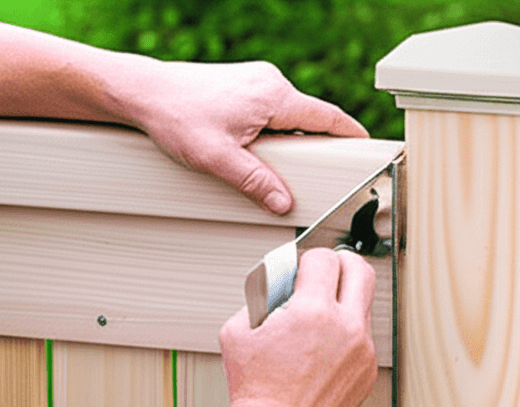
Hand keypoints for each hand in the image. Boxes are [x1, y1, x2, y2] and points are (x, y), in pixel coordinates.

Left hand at [125, 60, 368, 213]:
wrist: (141, 92)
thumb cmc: (174, 116)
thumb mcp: (217, 158)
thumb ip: (255, 182)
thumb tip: (283, 203)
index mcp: (273, 96)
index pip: (328, 116)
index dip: (351, 134)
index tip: (368, 148)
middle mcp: (269, 83)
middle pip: (311, 118)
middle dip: (317, 145)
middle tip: (319, 172)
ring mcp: (257, 81)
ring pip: (291, 115)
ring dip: (291, 139)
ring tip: (276, 162)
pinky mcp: (244, 84)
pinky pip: (274, 110)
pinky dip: (275, 130)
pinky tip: (256, 147)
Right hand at [218, 248, 376, 406]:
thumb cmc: (254, 387)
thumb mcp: (238, 328)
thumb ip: (261, 295)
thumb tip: (279, 280)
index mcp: (313, 312)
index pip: (325, 259)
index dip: (309, 259)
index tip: (302, 269)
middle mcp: (345, 327)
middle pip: (361, 269)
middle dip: (342, 262)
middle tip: (328, 270)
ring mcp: (362, 350)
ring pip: (363, 306)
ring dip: (342, 302)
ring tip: (316, 318)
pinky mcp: (367, 370)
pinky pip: (363, 338)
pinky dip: (345, 335)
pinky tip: (322, 350)